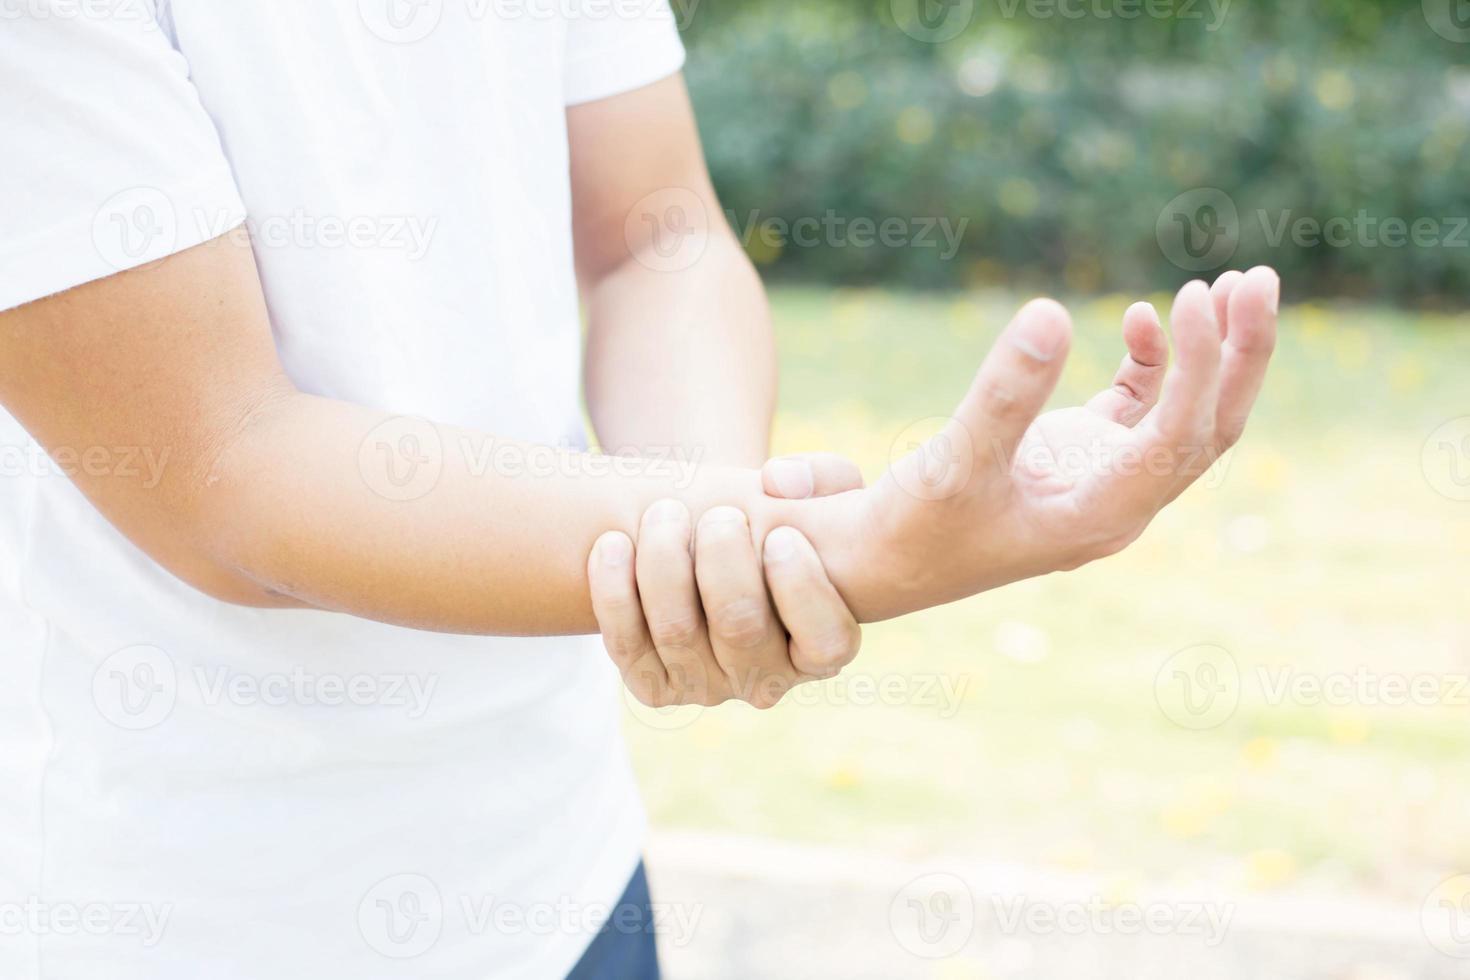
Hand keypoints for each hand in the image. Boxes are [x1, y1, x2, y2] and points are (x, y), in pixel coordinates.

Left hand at [587, 455, 864, 708]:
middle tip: (718, 516)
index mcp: (824, 645)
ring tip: (663, 513)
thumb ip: (825, 477)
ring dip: (663, 562)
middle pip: (741, 627)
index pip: (826, 642)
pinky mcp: (656, 685)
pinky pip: (628, 646)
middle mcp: (769, 678)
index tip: (781, 535)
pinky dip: (614, 591)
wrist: (710, 545)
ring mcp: (709, 686)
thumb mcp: (824, 493)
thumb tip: (778, 481)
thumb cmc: (779, 519)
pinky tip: (613, 543)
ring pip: (678, 631)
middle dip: (724, 560)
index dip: (802, 588)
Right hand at [776, 268, 1279, 621]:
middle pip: (1210, 428)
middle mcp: (1119, 502)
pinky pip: (1138, 409)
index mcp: (1103, 516)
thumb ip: (1004, 393)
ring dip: (1211, 355)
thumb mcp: (953, 462)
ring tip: (1229, 283)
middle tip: (1258, 278)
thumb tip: (1053, 312)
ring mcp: (1102, 480)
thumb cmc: (913, 528)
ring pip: (1185, 417)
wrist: (879, 564)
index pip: (1180, 438)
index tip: (1192, 297)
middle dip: (1240, 355)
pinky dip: (1152, 363)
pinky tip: (1139, 319)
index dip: (1202, 367)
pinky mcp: (1077, 460)